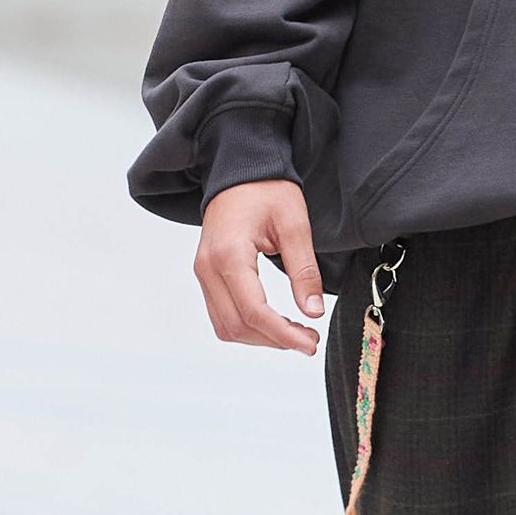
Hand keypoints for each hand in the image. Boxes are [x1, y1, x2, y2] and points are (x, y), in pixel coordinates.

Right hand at [195, 178, 323, 352]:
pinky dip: (248, 326)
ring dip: (260, 338)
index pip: (254, 311)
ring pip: (226, 326)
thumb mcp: (295, 225)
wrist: (239, 170)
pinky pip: (222, 314)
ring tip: (295, 333)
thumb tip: (313, 312)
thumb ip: (304, 270)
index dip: (283, 335)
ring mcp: (203, 273)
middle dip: (275, 340)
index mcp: (229, 254)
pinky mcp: (207, 275)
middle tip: (309, 340)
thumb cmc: (267, 190)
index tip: (310, 344)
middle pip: (237, 326)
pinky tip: (274, 323)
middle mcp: (208, 268)